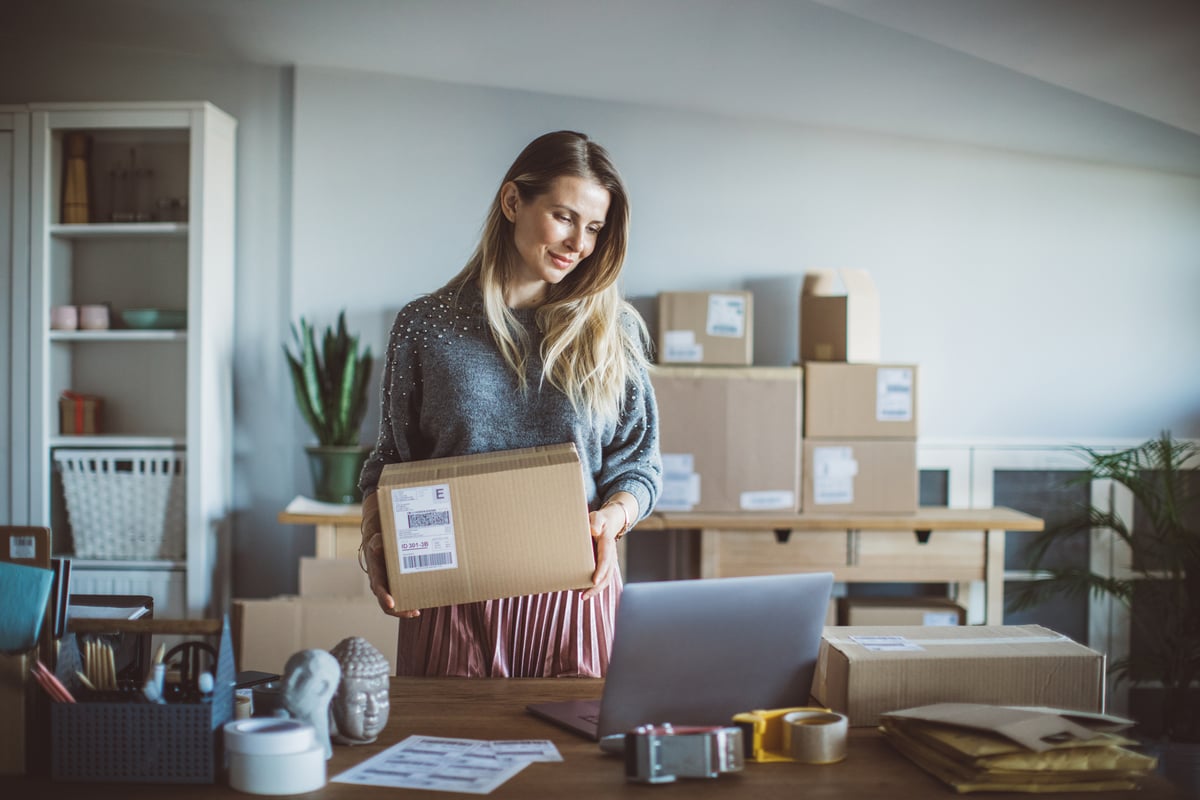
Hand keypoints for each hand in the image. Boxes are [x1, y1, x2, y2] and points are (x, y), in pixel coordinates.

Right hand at [361, 493, 420, 618]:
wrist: (379, 531)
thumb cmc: (378, 535)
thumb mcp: (375, 536)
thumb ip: (376, 542)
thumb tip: (378, 547)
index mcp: (375, 571)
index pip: (378, 588)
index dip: (385, 598)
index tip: (392, 604)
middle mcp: (381, 580)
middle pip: (387, 602)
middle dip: (400, 609)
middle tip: (414, 611)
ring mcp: (390, 582)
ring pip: (397, 599)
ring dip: (407, 606)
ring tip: (419, 609)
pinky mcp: (398, 580)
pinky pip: (405, 591)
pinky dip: (413, 596)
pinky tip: (425, 597)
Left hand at [582, 500, 627, 599]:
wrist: (608, 522)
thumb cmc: (599, 520)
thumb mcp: (597, 516)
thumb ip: (595, 522)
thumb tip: (593, 531)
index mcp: (607, 545)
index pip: (605, 560)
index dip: (601, 571)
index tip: (594, 581)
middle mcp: (610, 556)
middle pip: (607, 575)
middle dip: (597, 587)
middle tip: (584, 596)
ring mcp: (609, 562)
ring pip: (606, 579)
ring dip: (595, 590)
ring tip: (582, 597)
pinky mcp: (604, 565)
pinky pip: (602, 578)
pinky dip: (594, 586)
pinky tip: (582, 591)